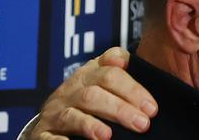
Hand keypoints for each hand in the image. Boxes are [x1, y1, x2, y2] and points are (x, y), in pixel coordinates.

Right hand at [30, 47, 157, 139]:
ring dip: (93, 124)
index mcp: (92, 72)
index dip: (132, 83)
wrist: (48, 123)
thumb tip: (155, 101)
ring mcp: (57, 109)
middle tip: (145, 122)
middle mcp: (73, 87)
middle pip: (98, 90)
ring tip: (109, 136)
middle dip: (123, 106)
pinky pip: (51, 136)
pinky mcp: (43, 132)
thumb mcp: (105, 86)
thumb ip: (128, 83)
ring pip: (76, 111)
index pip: (112, 67)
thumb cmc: (89, 103)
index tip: (152, 103)